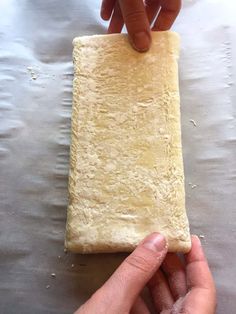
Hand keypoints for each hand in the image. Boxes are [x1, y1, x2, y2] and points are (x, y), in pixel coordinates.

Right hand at [75, 233, 215, 313]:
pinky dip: (143, 293)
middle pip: (186, 297)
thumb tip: (158, 240)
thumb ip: (136, 271)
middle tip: (162, 241)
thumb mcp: (112, 303)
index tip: (188, 240)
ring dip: (157, 278)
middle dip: (173, 266)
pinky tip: (131, 278)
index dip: (198, 264)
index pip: (203, 295)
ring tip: (146, 254)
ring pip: (168, 305)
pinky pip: (151, 313)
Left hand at [101, 0, 180, 51]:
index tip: (150, 45)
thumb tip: (142, 46)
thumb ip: (136, 17)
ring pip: (131, 5)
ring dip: (121, 20)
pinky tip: (104, 16)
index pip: (170, 9)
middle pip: (149, 10)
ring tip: (111, 35)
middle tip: (128, 44)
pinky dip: (111, 5)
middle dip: (136, 28)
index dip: (162, 27)